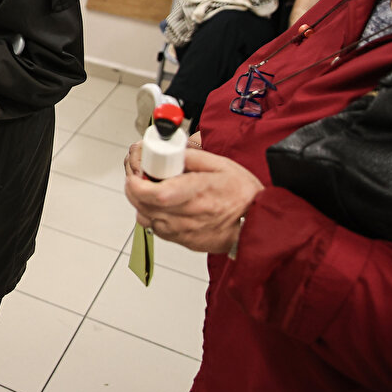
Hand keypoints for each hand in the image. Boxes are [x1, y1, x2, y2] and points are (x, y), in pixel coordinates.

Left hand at [123, 148, 262, 253]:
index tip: (136, 171)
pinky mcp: (181, 240)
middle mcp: (187, 215)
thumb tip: (166, 152)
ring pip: (144, 216)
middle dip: (134, 187)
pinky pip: (154, 227)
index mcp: (197, 192)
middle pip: (142, 204)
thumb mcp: (219, 164)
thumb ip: (190, 156)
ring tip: (152, 188)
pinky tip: (163, 204)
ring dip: (141, 201)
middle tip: (141, 174)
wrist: (257, 223)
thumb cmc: (241, 193)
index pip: (155, 193)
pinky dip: (151, 214)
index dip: (136, 182)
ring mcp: (182, 231)